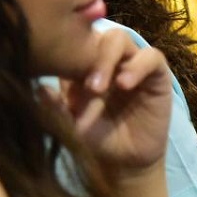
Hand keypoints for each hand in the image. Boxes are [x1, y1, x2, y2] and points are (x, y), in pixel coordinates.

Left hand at [57, 28, 171, 174]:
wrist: (124, 162)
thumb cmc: (95, 139)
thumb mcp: (71, 125)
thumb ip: (56, 107)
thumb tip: (39, 88)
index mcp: (84, 64)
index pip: (74, 42)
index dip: (65, 52)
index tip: (57, 72)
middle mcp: (108, 58)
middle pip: (96, 34)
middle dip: (87, 55)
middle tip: (83, 86)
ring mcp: (132, 62)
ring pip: (120, 39)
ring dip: (107, 59)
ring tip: (98, 89)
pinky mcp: (157, 73)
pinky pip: (151, 57)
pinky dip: (137, 67)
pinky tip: (124, 84)